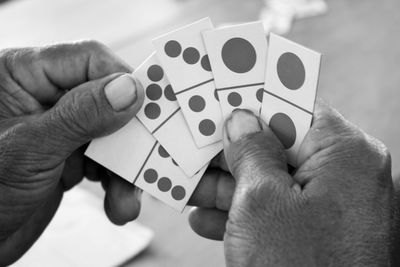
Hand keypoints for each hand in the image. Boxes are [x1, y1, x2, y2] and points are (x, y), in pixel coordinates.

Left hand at [0, 41, 143, 264]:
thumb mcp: (31, 150)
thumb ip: (81, 116)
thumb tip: (130, 89)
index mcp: (23, 75)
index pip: (88, 59)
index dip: (122, 81)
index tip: (148, 108)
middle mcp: (45, 96)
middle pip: (108, 99)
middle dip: (127, 139)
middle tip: (146, 161)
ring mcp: (61, 127)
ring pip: (112, 134)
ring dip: (124, 170)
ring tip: (126, 200)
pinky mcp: (71, 155)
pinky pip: (106, 159)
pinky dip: (116, 183)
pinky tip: (117, 204)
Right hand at [189, 104, 392, 265]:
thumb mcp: (261, 201)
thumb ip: (249, 151)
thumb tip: (241, 121)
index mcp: (344, 153)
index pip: (294, 104)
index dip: (253, 97)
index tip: (222, 91)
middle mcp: (345, 174)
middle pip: (279, 144)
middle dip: (231, 148)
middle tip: (195, 140)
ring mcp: (333, 206)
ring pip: (271, 180)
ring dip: (228, 184)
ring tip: (189, 183)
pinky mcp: (319, 232)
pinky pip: (276, 210)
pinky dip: (242, 213)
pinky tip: (207, 218)